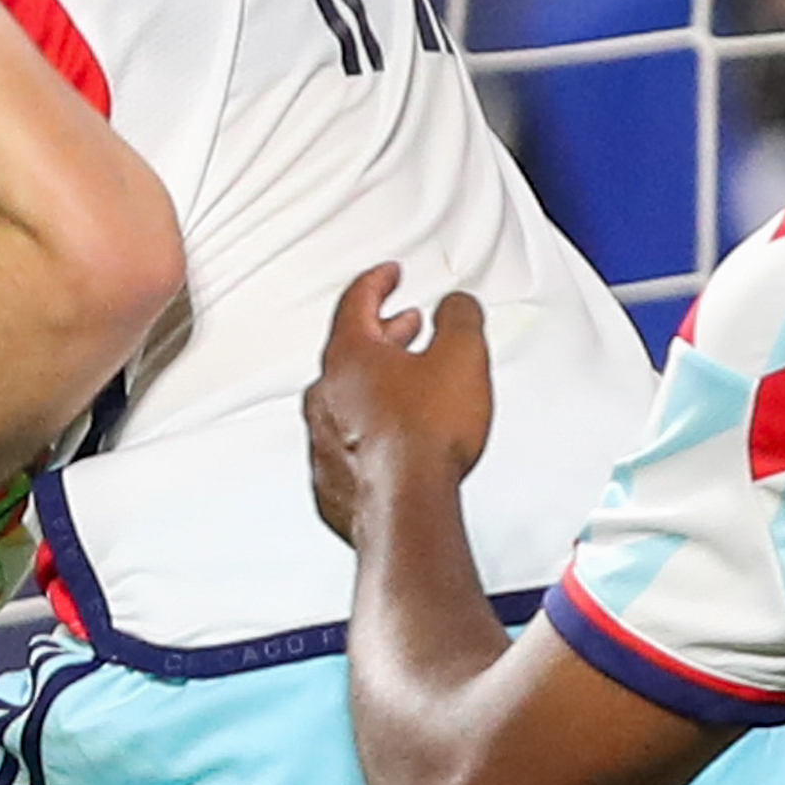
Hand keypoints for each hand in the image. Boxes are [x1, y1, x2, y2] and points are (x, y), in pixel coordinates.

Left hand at [303, 265, 494, 544]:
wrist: (406, 509)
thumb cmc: (424, 440)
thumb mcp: (462, 357)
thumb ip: (460, 318)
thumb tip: (457, 305)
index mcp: (350, 356)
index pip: (356, 301)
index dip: (378, 282)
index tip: (388, 275)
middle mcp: (325, 394)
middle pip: (351, 350)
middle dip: (384, 333)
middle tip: (405, 326)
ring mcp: (322, 439)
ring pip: (347, 398)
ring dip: (378, 384)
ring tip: (411, 384)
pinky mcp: (330, 480)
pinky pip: (348, 443)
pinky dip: (372, 431)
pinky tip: (399, 438)